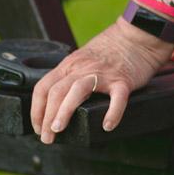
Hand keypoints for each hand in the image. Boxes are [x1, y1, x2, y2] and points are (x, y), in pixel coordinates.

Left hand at [31, 16, 173, 143]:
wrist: (136, 37)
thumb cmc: (111, 51)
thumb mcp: (82, 60)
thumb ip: (71, 78)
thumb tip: (60, 104)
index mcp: (70, 66)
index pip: (44, 87)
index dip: (36, 110)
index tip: (38, 127)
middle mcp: (82, 69)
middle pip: (56, 91)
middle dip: (46, 117)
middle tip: (47, 137)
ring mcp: (103, 75)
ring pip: (77, 91)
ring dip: (64, 112)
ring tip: (59, 130)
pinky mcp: (123, 81)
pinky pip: (117, 98)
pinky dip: (112, 113)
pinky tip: (108, 125)